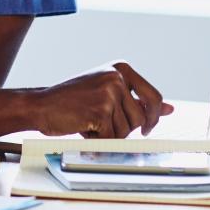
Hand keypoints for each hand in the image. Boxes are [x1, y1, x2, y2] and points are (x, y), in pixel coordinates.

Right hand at [33, 62, 174, 137]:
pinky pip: (112, 138)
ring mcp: (108, 92)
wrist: (40, 105)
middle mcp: (116, 77)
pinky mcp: (100, 110)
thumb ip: (137, 100)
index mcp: (120, 69)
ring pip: (127, 130)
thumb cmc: (71, 101)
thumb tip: (169, 108)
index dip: (153, 117)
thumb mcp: (107, 93)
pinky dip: (99, 140)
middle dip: (126, 128)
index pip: (154, 97)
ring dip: (110, 134)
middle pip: (141, 118)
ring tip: (88, 121)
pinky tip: (83, 127)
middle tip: (101, 122)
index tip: (145, 127)